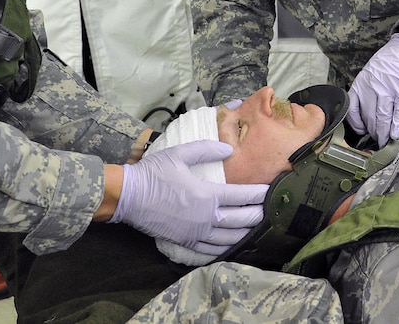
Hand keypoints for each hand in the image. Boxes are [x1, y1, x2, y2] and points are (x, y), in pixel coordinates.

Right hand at [110, 140, 267, 254]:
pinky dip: (226, 247)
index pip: (241, 196)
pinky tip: (232, 243)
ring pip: (229, 238)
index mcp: (206, 195)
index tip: (269, 190)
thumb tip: (229, 148)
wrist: (128, 197)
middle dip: (257, 214)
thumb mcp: (180, 153)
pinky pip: (211, 250)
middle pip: (240, 219)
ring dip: (245, 232)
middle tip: (269, 209)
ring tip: (256, 226)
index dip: (258, 194)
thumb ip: (206, 149)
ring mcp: (195, 233)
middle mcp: (205, 217)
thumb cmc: (153, 173)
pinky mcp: (185, 242)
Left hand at [347, 33, 398, 146]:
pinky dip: (397, 126)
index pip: (353, 109)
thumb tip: (366, 113)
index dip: (356, 124)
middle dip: (372, 132)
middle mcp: (372, 87)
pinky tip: (395, 134)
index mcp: (361, 83)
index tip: (361, 131)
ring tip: (384, 142)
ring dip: (383, 133)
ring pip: (383, 118)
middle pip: (369, 116)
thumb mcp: (369, 73)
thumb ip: (365, 91)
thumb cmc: (388, 62)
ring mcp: (388, 90)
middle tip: (375, 140)